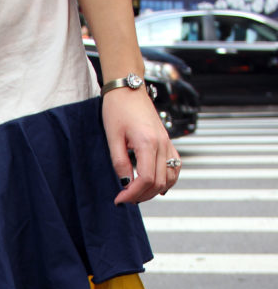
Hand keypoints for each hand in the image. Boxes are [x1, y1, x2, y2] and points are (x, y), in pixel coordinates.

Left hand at [102, 88, 181, 204]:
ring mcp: (167, 142)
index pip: (146, 179)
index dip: (132, 194)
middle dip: (141, 195)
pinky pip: (175, 166)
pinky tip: (156, 186)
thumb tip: (125, 183)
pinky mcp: (167, 141)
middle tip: (124, 198)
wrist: (128, 89)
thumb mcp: (113, 138)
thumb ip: (119, 162)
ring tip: (137, 194)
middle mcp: (162, 144)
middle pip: (159, 182)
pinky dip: (168, 180)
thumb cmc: (117, 109)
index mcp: (148, 143)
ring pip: (170, 177)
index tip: (119, 199)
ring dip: (154, 190)